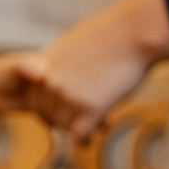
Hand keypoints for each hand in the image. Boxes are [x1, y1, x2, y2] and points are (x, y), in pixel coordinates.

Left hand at [20, 0, 168, 140]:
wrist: (135, 31)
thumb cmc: (108, 38)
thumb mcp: (70, 47)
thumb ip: (56, 68)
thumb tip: (49, 83)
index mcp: (42, 67)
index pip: (34, 102)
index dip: (50, 108)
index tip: (66, 106)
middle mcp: (50, 83)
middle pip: (49, 117)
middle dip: (67, 118)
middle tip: (87, 111)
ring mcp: (69, 95)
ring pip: (65, 127)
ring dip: (81, 125)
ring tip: (100, 116)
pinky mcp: (91, 106)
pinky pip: (80, 135)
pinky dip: (87, 137)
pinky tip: (98, 128)